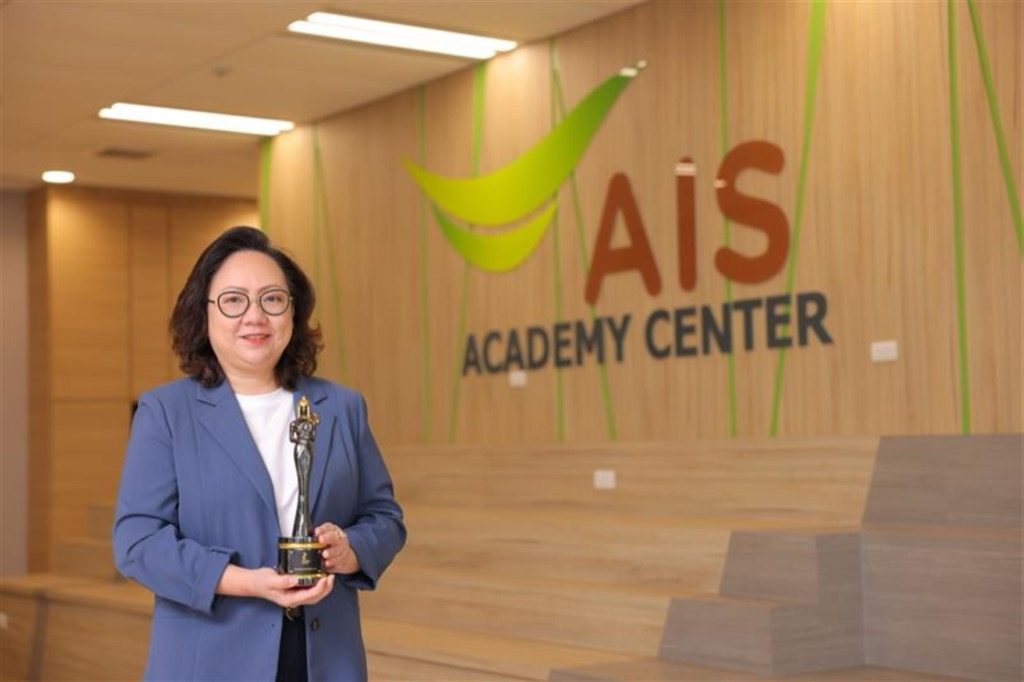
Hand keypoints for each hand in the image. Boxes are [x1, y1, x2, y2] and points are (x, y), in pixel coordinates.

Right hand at [219, 566, 333, 607]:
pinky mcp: (295, 590)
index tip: (325, 578)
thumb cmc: (260, 581)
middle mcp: (293, 599)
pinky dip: (317, 584)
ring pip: (313, 595)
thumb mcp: (270, 580)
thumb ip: (283, 581)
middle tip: (331, 577)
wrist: (253, 582)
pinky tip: (320, 576)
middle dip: (325, 589)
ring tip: (329, 576)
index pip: (308, 596)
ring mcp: (294, 595)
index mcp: (288, 599)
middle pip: (314, 598)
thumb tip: (296, 580)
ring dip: (323, 588)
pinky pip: (309, 589)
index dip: (319, 589)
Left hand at [315, 522, 360, 574]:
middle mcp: (339, 539)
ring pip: (337, 549)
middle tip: (321, 539)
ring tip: (324, 554)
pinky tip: (327, 563)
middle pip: (335, 537)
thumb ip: (316, 536)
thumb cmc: (331, 545)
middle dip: (328, 538)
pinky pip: (338, 560)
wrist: (344, 557)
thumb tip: (306, 534)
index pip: (329, 527)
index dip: (322, 529)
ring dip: (330, 552)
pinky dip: (332, 561)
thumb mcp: (325, 537)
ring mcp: (342, 549)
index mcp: (334, 531)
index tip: (316, 532)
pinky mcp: (343, 559)